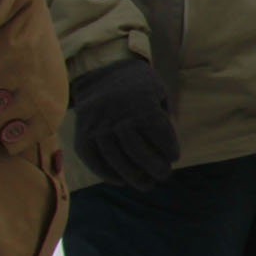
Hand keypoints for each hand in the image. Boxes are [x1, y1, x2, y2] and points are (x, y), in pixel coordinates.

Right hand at [69, 58, 177, 189]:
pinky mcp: (82, 134)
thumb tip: (170, 148)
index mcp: (142, 105)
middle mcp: (118, 118)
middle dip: (155, 168)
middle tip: (163, 176)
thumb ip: (165, 117)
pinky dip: (106, 174)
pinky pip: (93, 160)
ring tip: (146, 185)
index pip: (160, 136)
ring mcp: (98, 127)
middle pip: (140, 153)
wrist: (100, 71)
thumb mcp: (158, 91)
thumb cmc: (138, 84)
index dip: (169, 150)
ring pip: (116, 160)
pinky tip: (120, 181)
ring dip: (133, 177)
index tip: (174, 158)